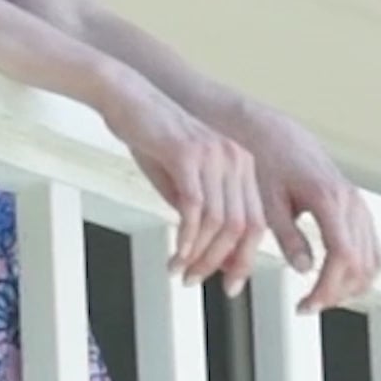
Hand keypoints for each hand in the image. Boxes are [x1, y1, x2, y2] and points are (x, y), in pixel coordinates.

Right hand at [101, 73, 265, 297]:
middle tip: (195, 280)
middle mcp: (235, 158)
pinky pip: (194, 207)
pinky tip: (175, 253)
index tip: (228, 283)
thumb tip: (209, 257)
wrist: (126, 97)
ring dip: (199, 255)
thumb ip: (198, 211)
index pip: (254, 223)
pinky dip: (186, 237)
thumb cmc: (150, 136)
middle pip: (241, 227)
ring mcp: (213, 154)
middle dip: (219, 262)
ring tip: (180, 271)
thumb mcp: (181, 178)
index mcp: (241, 164)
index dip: (243, 258)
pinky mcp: (187, 154)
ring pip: (219, 222)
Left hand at [235, 109, 380, 314]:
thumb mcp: (269, 202)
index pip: (342, 256)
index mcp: (328, 198)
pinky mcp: (360, 210)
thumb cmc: (269, 166)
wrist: (279, 138)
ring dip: (350, 286)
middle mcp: (351, 202)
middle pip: (360, 264)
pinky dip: (359, 272)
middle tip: (307, 306)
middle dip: (336, 293)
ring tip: (319, 297)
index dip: (328, 287)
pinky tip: (334, 281)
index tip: (306, 305)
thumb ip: (287, 236)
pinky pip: (372, 249)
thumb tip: (303, 269)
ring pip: (372, 260)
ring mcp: (360, 206)